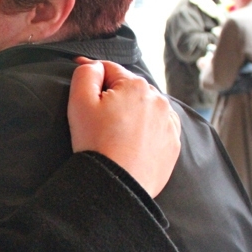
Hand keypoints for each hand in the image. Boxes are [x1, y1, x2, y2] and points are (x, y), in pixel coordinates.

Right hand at [68, 58, 180, 197]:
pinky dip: (145, 129)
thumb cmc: (95, 143)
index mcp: (136, 85)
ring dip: (131, 111)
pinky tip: (130, 140)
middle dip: (114, 95)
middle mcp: (159, 100)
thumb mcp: (79, 101)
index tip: (81, 74)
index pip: (110, 69)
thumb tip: (95, 66)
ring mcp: (169, 123)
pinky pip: (157, 128)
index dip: (92, 72)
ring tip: (114, 130)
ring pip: (145, 107)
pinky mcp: (173, 144)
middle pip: (129, 89)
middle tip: (96, 115)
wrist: (116, 186)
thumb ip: (86, 73)